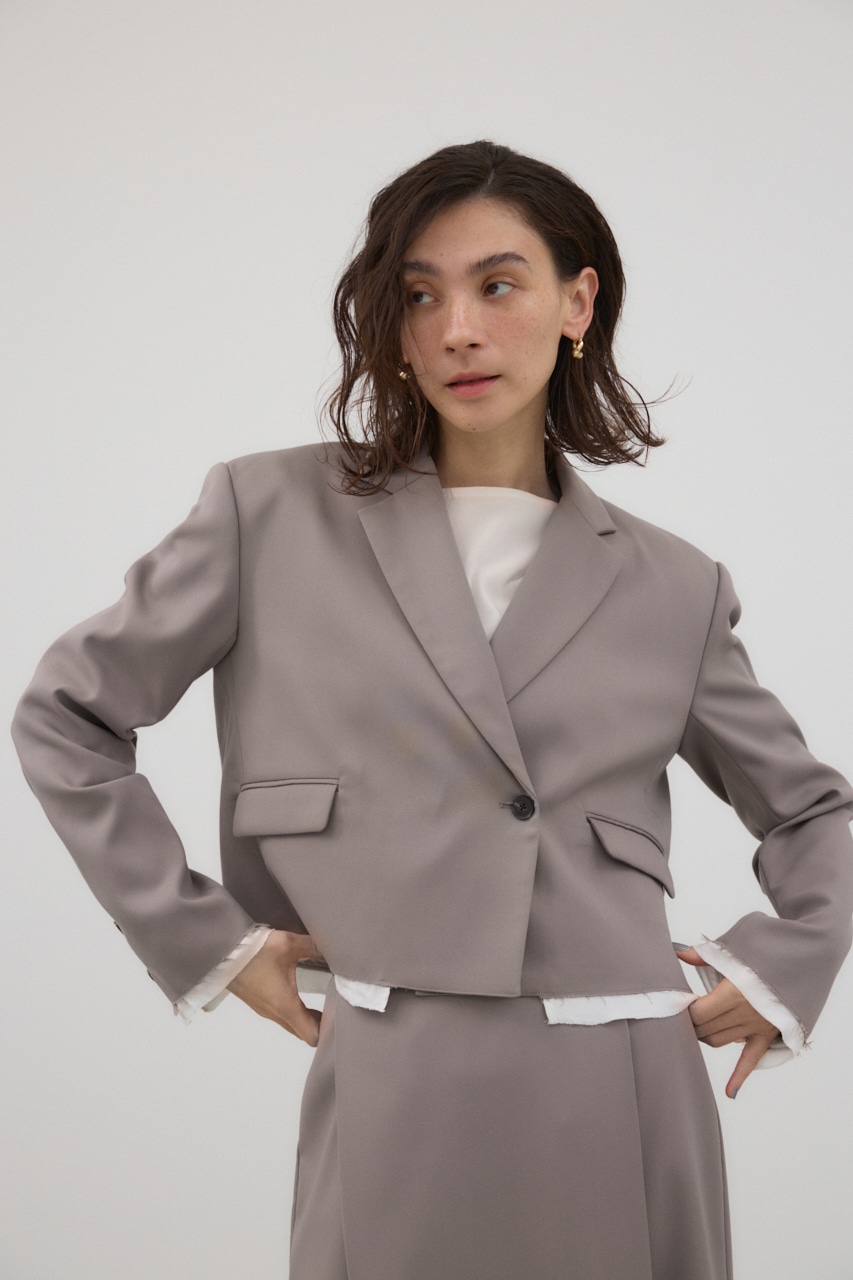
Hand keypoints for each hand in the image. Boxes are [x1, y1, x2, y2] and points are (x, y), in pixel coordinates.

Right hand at [227, 929, 325, 1046]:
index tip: (340, 1017)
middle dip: (320, 1025)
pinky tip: (299, 995)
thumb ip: (313, 946)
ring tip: (322, 1003)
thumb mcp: (288, 944)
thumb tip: (332, 945)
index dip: (329, 1031)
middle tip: (335, 1008)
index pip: (311, 1035)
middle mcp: (274, 1013)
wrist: (221, 952)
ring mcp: (264, 1009)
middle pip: (302, 1032)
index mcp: (285, 1006)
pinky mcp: (257, 1002)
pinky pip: (279, 1015)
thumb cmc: (253, 952)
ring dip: (305, 1019)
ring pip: (290, 1024)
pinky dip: (293, 1012)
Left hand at [674, 945, 780, 1098]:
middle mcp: (745, 1012)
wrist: (802, 959)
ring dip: (705, 1037)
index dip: (685, 1010)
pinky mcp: (767, 1035)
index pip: (698, 1013)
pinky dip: (739, 1077)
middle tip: (682, 1016)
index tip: (679, 1003)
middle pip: (706, 1029)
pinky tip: (730, 1092)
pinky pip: (751, 1060)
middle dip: (690, 1024)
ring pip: (720, 1041)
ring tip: (695, 1029)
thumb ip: (703, 955)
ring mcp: (757, 1026)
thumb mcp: (734, 948)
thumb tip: (676, 952)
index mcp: (734, 991)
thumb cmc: (766, 950)